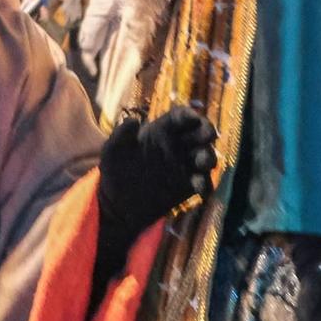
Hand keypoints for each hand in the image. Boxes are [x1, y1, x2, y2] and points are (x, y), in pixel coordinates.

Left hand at [97, 106, 217, 235]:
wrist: (117, 206)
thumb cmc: (115, 172)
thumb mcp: (112, 150)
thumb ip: (121, 134)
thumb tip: (134, 120)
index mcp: (161, 131)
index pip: (180, 117)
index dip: (188, 114)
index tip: (193, 117)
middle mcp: (177, 145)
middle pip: (199, 132)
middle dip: (207, 130)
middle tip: (208, 135)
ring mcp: (184, 166)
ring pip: (205, 155)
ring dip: (208, 156)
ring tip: (202, 162)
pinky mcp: (188, 187)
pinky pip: (203, 182)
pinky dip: (205, 184)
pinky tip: (199, 188)